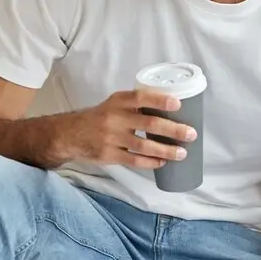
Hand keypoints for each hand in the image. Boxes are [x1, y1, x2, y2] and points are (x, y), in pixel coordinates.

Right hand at [57, 88, 196, 168]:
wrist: (69, 134)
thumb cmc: (100, 117)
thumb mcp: (114, 104)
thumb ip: (136, 106)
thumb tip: (171, 111)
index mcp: (118, 101)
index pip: (141, 97)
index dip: (160, 100)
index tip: (178, 104)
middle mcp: (114, 117)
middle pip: (149, 124)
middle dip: (173, 130)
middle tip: (190, 134)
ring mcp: (111, 137)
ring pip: (144, 145)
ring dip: (166, 150)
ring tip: (182, 153)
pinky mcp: (109, 155)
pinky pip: (134, 160)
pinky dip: (151, 162)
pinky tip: (163, 162)